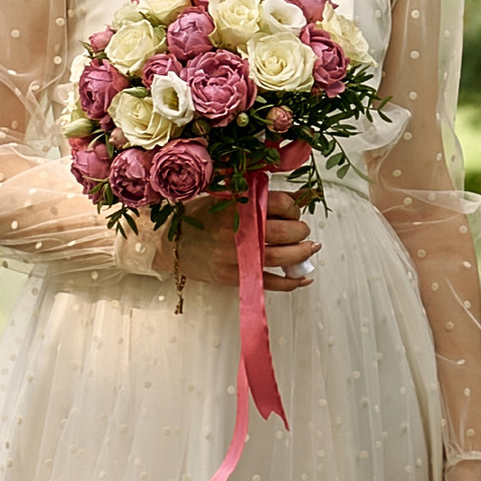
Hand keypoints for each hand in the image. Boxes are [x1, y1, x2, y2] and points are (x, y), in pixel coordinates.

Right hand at [180, 170, 318, 290]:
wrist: (171, 244)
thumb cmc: (198, 218)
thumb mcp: (228, 199)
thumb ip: (262, 199)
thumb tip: (298, 199)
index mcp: (239, 204)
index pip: (282, 204)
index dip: (294, 209)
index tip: (294, 213)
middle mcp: (239, 228)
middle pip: (286, 231)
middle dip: (301, 232)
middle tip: (302, 232)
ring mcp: (236, 255)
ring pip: (281, 257)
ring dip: (301, 254)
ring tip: (309, 250)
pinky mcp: (234, 276)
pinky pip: (269, 281)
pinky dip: (289, 281)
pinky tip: (301, 277)